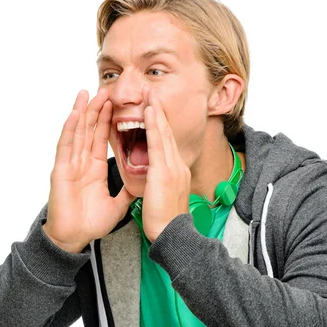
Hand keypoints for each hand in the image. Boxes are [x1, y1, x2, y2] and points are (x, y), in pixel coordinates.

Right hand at [43, 89, 134, 252]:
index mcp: (95, 168)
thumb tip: (142, 182)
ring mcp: (70, 164)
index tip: (118, 103)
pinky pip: (65, 147)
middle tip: (105, 90)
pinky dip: (69, 130)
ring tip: (88, 94)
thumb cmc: (90, 223)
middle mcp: (82, 162)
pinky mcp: (60, 170)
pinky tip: (74, 115)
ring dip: (82, 113)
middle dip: (97, 110)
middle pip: (90, 130)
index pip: (102, 138)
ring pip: (77, 133)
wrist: (74, 238)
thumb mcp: (118, 204)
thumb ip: (128, 191)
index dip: (109, 120)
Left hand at [141, 88, 191, 241]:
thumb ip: (160, 182)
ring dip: (156, 111)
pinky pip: (159, 144)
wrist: (172, 235)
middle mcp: (177, 165)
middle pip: (168, 132)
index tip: (153, 107)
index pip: (166, 141)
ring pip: (164, 133)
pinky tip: (149, 112)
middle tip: (151, 91)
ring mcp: (173, 167)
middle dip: (159, 110)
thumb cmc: (165, 220)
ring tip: (149, 93)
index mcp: (175, 171)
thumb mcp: (164, 196)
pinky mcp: (166, 172)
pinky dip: (154, 126)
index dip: (160, 122)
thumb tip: (154, 176)